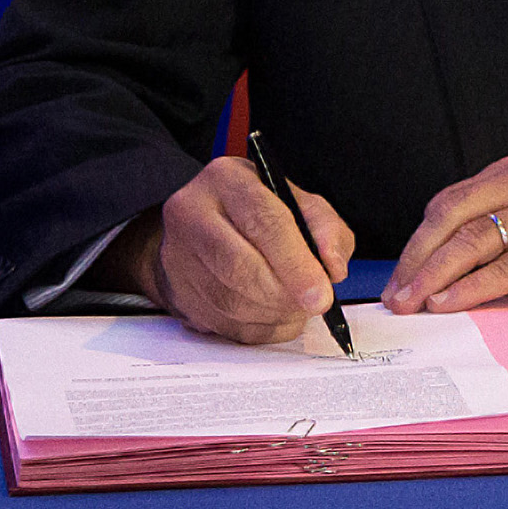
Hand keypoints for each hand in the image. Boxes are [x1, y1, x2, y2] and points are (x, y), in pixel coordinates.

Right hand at [98, 155, 354, 344]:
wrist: (208, 227)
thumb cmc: (261, 214)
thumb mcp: (301, 204)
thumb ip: (326, 230)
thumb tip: (332, 269)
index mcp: (227, 180)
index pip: (264, 223)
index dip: (296, 264)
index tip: (321, 293)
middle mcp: (192, 213)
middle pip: (239, 266)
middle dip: (284, 294)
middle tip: (313, 305)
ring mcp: (176, 254)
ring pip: (228, 301)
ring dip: (272, 314)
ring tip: (296, 308)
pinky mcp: (175, 291)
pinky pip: (220, 324)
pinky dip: (256, 329)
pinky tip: (274, 317)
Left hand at [384, 157, 507, 313]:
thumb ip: (507, 231)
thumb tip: (451, 272)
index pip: (449, 204)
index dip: (418, 242)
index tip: (400, 275)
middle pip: (451, 219)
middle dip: (416, 260)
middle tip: (396, 295)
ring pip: (473, 243)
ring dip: (434, 277)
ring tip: (412, 304)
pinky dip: (472, 287)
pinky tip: (451, 302)